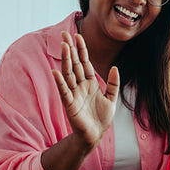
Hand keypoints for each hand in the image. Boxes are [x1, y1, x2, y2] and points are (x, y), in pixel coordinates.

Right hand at [52, 31, 118, 151]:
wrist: (95, 135)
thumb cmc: (101, 118)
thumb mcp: (111, 98)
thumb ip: (113, 83)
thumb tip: (114, 67)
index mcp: (90, 82)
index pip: (85, 62)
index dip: (81, 49)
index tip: (78, 36)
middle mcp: (80, 85)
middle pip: (74, 64)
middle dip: (70, 49)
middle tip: (64, 34)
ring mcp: (74, 93)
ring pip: (69, 73)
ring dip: (66, 60)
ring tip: (63, 46)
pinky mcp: (70, 104)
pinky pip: (64, 90)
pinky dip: (60, 81)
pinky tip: (55, 71)